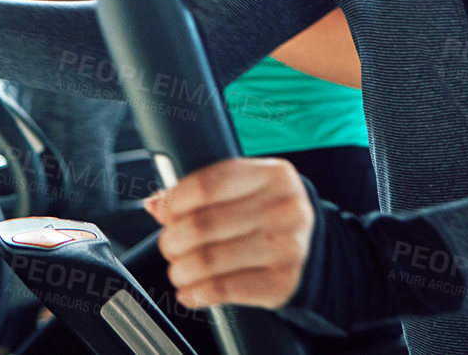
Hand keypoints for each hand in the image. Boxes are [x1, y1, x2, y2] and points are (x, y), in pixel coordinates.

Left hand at [144, 157, 314, 310]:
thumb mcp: (244, 189)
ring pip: (208, 260)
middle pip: (203, 225)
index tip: (163, 212)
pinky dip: (197, 293)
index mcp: (273, 174)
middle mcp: (285, 208)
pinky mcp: (283, 283)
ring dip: (181, 270)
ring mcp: (287, 247)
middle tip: (170, 246)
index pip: (208, 185)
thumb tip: (156, 203)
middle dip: (173, 240)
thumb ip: (201, 192)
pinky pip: (224, 290)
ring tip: (178, 270)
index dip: (176, 201)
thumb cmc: (267, 213)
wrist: (311, 248)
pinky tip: (190, 291)